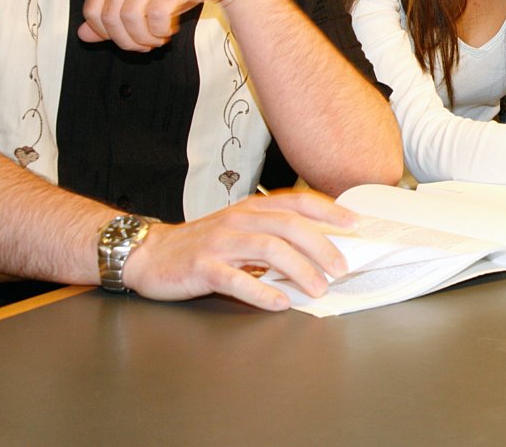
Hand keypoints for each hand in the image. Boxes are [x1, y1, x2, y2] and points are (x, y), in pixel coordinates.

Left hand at [78, 0, 263, 50]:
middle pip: (110, 18)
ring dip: (145, 38)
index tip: (130, 39)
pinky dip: (161, 31)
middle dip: (128, 40)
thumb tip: (83, 35)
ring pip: (130, 18)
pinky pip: (155, 15)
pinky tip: (170, 29)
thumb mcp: (142, 1)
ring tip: (160, 37)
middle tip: (148, 44)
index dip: (108, 34)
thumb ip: (112, 17)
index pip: (92, 11)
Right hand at [122, 191, 357, 310]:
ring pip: (268, 250)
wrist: (151, 253)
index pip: (297, 202)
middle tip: (341, 268)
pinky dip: (262, 292)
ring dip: (299, 270)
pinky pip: (236, 279)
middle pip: (289, 226)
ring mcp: (220, 243)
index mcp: (252, 208)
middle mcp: (239, 220)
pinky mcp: (202, 267)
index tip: (354, 222)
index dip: (328, 210)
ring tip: (318, 288)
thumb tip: (318, 246)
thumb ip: (273, 233)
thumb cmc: (202, 243)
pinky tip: (280, 303)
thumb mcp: (240, 228)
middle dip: (321, 247)